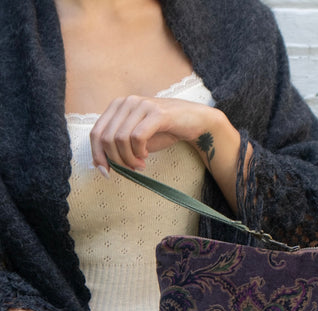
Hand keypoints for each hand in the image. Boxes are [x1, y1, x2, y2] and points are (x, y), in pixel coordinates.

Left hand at [90, 95, 220, 171]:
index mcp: (117, 107)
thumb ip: (117, 148)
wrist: (193, 122)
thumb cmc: (163, 132)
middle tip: (130, 169)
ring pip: (120, 139)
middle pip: (106, 138)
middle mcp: (127, 102)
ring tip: (140, 165)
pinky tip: (146, 156)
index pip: (95, 133)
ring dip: (129, 159)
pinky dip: (139, 152)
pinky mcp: (156, 113)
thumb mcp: (135, 141)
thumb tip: (99, 165)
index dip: (98, 155)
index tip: (105, 173)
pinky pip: (137, 137)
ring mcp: (141, 105)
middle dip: (116, 160)